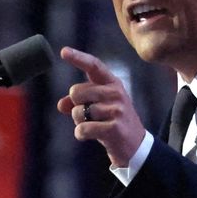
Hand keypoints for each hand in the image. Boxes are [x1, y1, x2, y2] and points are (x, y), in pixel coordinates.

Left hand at [57, 46, 145, 166]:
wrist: (135, 146)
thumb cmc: (112, 122)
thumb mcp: (98, 107)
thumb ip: (79, 102)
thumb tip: (61, 104)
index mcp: (112, 83)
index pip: (94, 66)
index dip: (78, 58)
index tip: (63, 51)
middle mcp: (115, 93)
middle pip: (76, 91)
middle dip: (75, 106)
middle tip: (89, 115)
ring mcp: (116, 110)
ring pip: (78, 112)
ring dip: (79, 122)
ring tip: (95, 126)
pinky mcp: (114, 128)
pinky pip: (82, 129)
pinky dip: (81, 134)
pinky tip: (92, 136)